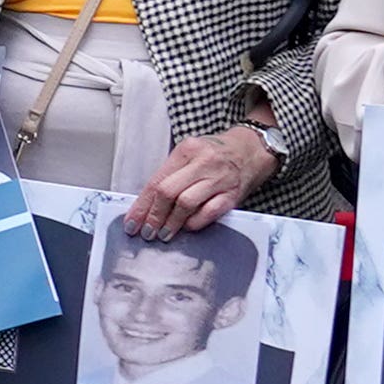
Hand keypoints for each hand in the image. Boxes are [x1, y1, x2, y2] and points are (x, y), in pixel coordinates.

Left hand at [126, 120, 278, 235]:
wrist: (251, 150)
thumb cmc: (216, 154)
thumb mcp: (190, 155)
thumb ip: (171, 175)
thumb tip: (147, 205)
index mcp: (186, 150)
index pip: (156, 182)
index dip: (141, 206)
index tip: (132, 222)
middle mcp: (202, 162)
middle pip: (168, 192)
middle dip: (153, 216)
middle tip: (147, 232)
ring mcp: (219, 178)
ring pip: (186, 203)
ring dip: (171, 223)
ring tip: (164, 234)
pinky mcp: (232, 194)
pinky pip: (209, 212)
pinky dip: (195, 223)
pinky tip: (187, 228)